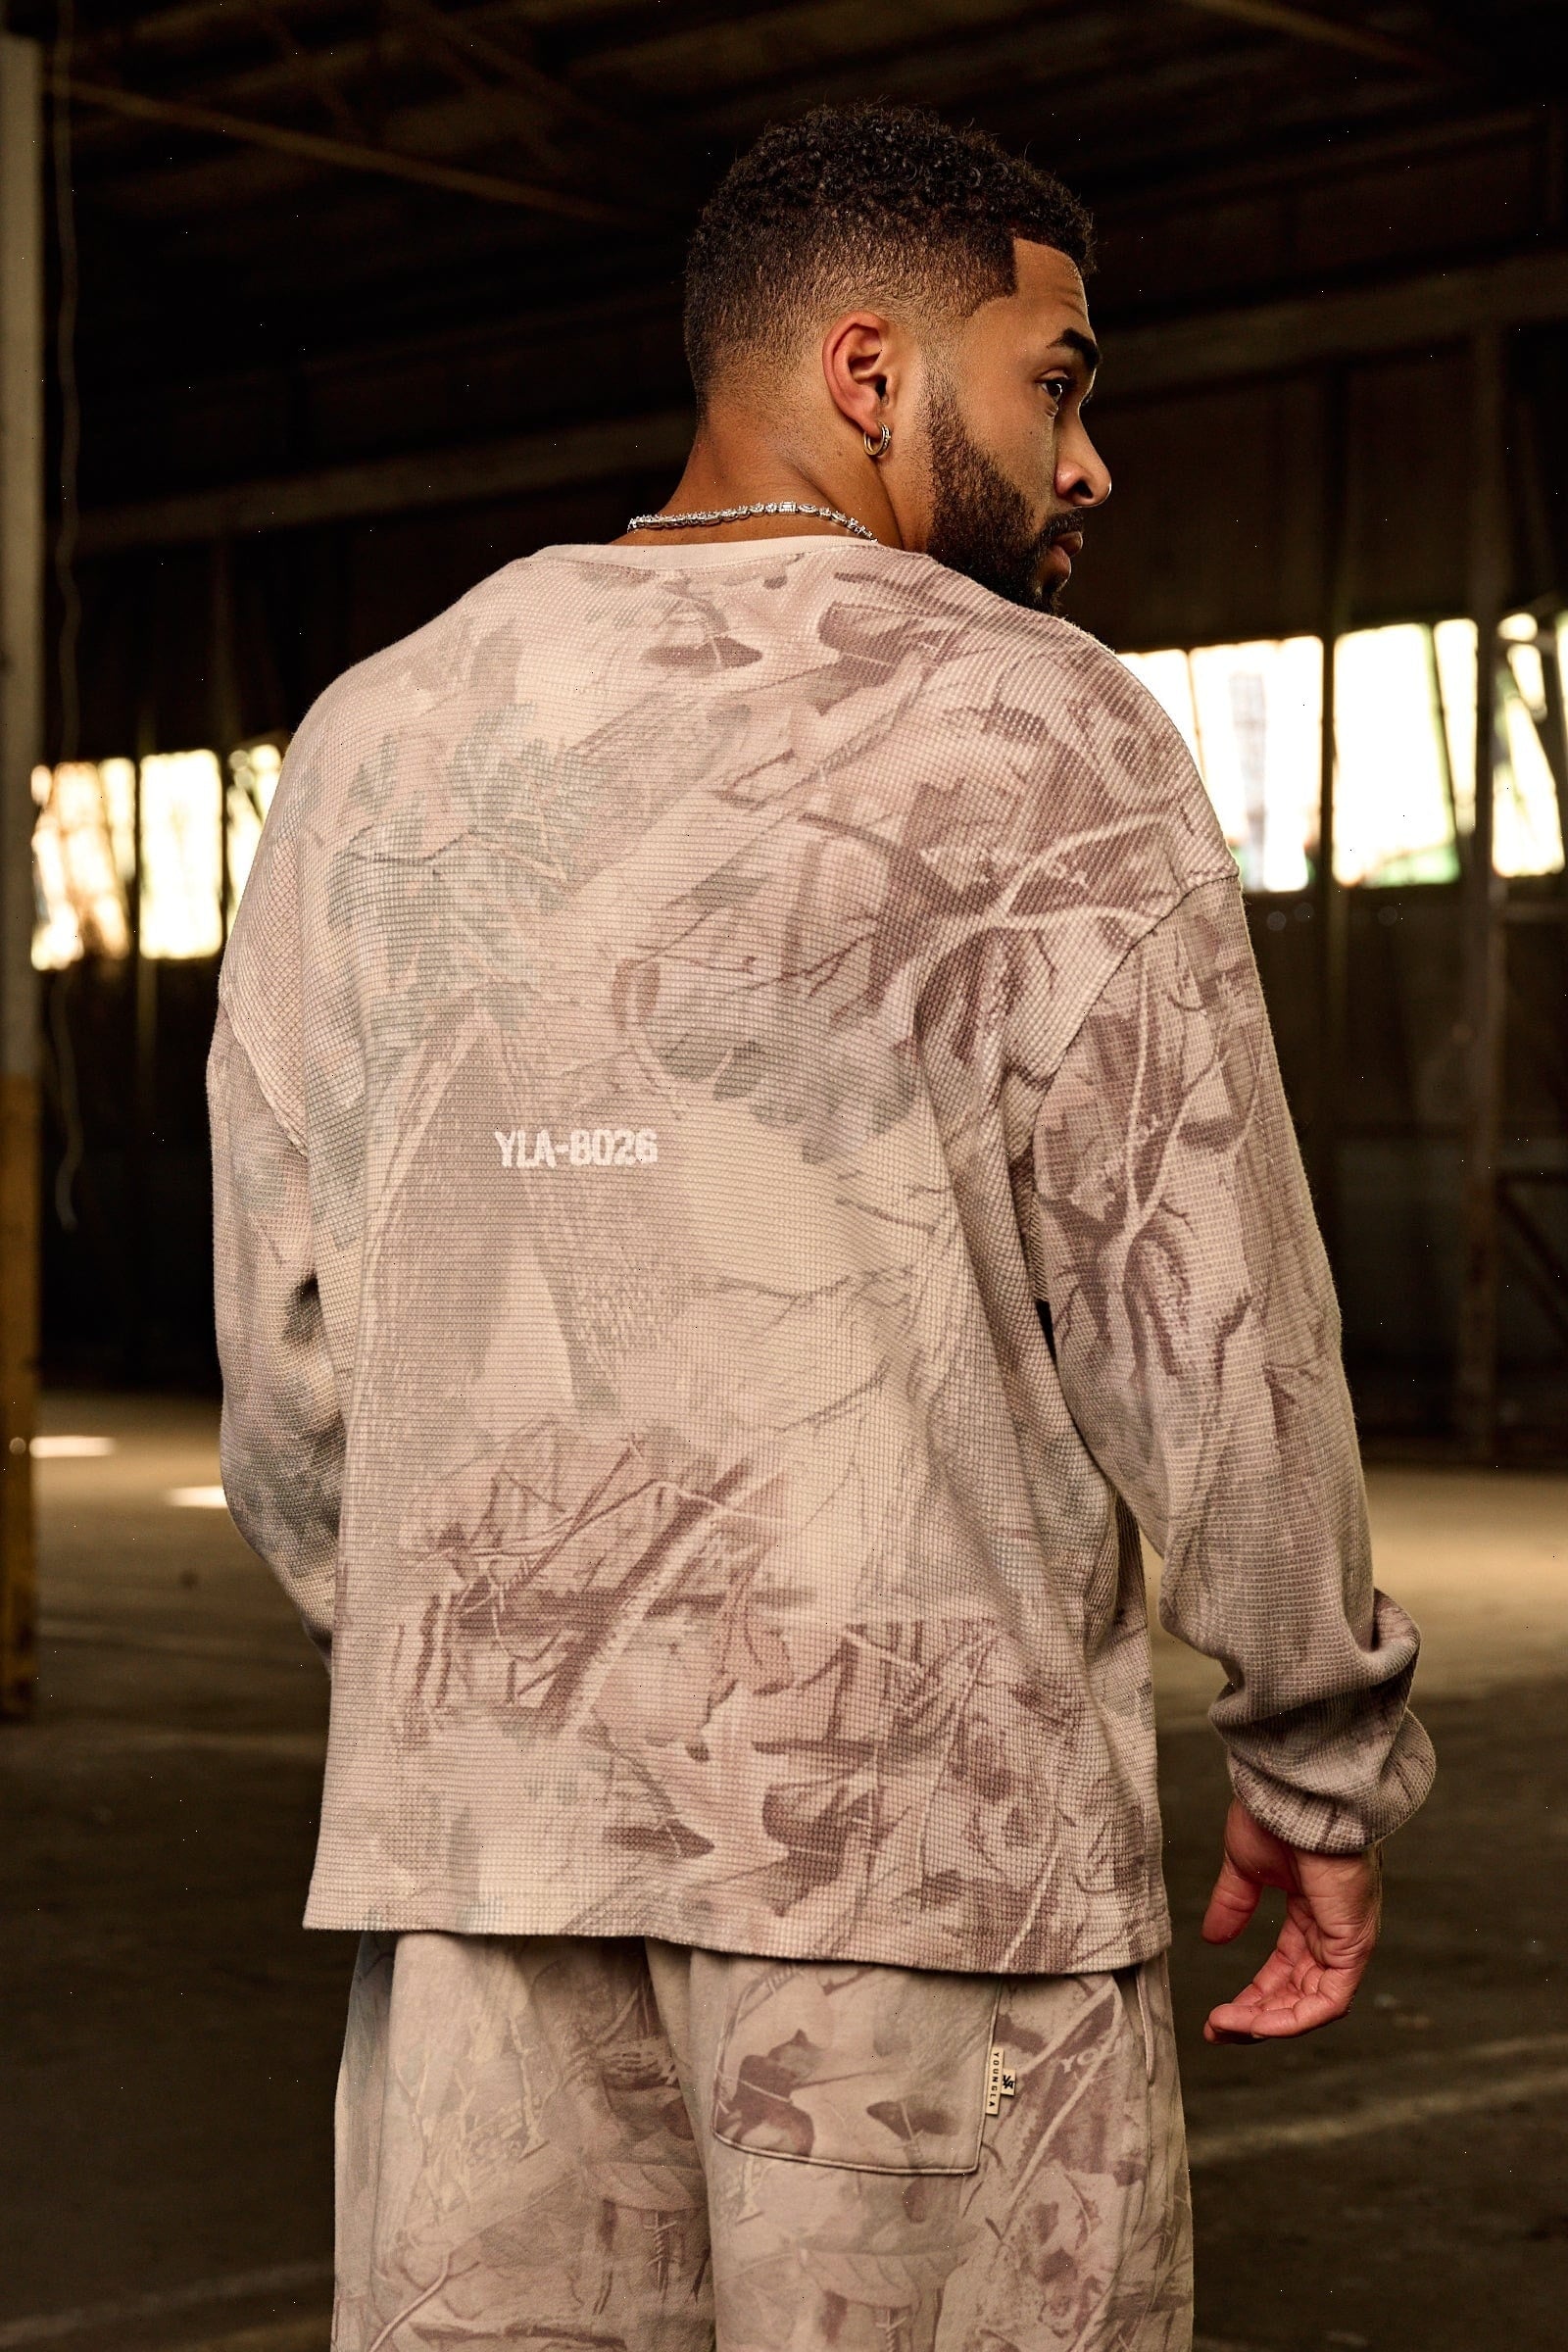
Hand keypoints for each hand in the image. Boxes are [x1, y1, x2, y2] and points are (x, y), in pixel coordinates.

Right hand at [1200, 1796, 1382, 2042]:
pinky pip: (1329, 1999)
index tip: (1217, 2015)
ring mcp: (1347, 1938)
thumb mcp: (1246, 1867)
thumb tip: (1213, 1938)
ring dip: (1269, 2023)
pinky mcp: (1353, 1943)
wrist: (1296, 1792)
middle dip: (1258, 2016)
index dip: (1254, 1995)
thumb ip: (1233, 1904)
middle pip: (1300, 1992)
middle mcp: (1334, 1929)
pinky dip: (1293, 2018)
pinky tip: (1256, 2022)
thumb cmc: (1276, 1814)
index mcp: (1313, 1909)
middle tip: (1218, 2029)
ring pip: (1314, 2004)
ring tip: (1228, 2027)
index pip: (1287, 1968)